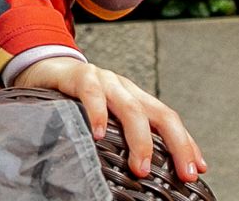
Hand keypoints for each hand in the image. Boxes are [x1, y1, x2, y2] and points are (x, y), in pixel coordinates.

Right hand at [13, 57, 206, 182]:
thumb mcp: (104, 116)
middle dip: (177, 144)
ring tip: (141, 166)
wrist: (41, 66)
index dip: (186, 143)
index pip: (168, 119)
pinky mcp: (79, 76)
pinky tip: (99, 134)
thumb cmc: (73, 97)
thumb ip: (120, 134)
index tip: (197, 169)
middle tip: (183, 172)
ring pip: (131, 108)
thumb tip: (141, 169)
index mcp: (134, 97)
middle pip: (160, 113)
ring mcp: (103, 80)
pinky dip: (98, 115)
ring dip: (141, 140)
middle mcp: (125, 88)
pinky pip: (92, 94)